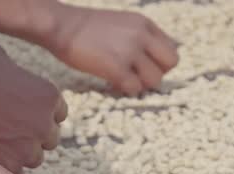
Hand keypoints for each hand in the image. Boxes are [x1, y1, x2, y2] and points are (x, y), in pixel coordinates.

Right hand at [0, 44, 67, 173]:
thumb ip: (17, 72)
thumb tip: (17, 77)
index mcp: (48, 95)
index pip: (57, 114)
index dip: (39, 115)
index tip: (21, 115)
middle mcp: (43, 124)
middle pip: (48, 139)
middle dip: (32, 136)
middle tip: (6, 132)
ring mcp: (27, 148)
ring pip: (32, 158)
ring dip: (18, 153)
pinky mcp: (8, 167)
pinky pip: (14, 173)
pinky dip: (2, 167)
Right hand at [42, 4, 178, 94]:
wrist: (61, 26)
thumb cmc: (86, 28)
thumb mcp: (121, 23)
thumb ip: (139, 37)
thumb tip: (150, 60)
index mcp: (144, 24)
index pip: (171, 49)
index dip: (160, 62)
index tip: (143, 66)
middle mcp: (141, 36)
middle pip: (170, 64)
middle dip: (155, 74)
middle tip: (137, 76)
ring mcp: (130, 51)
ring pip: (154, 80)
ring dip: (140, 84)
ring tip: (122, 79)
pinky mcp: (116, 67)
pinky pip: (134, 88)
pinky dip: (125, 90)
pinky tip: (112, 83)